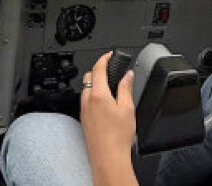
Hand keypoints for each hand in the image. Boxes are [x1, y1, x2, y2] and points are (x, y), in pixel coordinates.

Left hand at [80, 52, 137, 185]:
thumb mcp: (128, 108)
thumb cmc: (117, 136)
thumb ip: (126, 88)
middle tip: (112, 69)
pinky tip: (106, 102)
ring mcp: (83, 110)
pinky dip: (94, 94)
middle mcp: (87, 100)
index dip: (105, 58)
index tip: (110, 55)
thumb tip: (127, 75)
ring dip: (96, 82)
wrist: (107, 157)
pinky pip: (86, 100)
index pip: (98, 68)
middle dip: (99, 69)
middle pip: (89, 76)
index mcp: (98, 94)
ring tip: (111, 87)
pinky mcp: (84, 119)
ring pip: (87, 88)